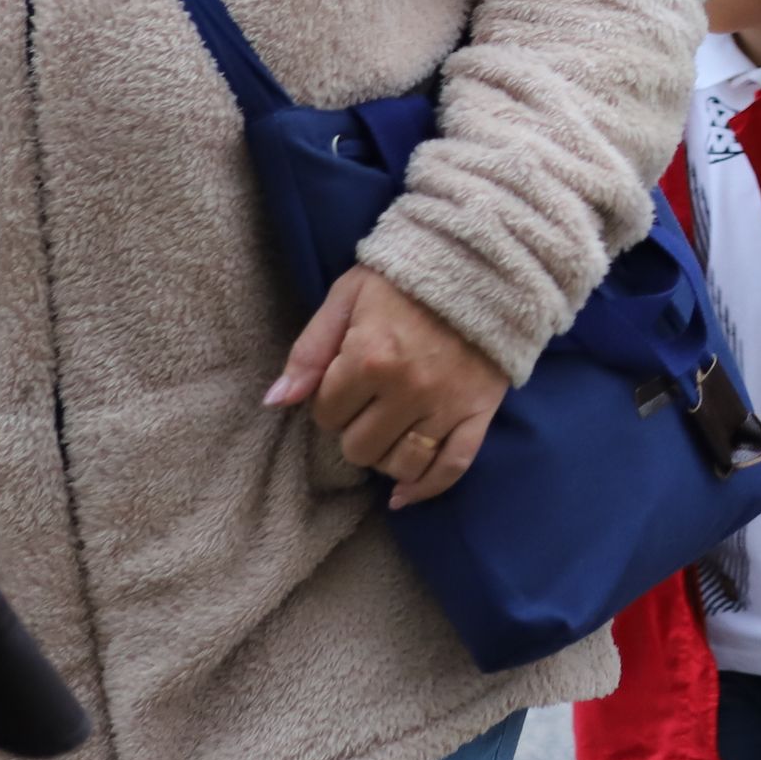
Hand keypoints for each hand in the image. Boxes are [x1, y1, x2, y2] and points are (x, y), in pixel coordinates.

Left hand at [267, 266, 507, 508]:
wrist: (485, 263)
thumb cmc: (408, 276)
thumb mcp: (348, 296)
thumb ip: (310, 350)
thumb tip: (276, 401)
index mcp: (369, 357)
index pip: (327, 415)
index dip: (329, 403)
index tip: (344, 385)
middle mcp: (407, 388)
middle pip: (359, 448)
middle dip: (354, 432)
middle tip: (367, 406)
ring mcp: (446, 404)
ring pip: (400, 464)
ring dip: (385, 456)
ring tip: (387, 433)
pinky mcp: (479, 413)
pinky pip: (452, 466)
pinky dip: (426, 488)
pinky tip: (404, 496)